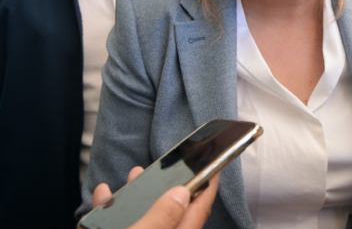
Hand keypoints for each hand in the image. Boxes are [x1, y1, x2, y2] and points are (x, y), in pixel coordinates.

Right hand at [92, 166, 218, 228]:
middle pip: (172, 211)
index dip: (208, 185)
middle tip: (167, 165)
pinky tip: (102, 196)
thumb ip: (162, 217)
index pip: (199, 210)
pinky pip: (119, 225)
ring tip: (134, 174)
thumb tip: (181, 193)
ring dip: (137, 195)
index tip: (214, 164)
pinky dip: (111, 211)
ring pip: (145, 217)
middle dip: (167, 185)